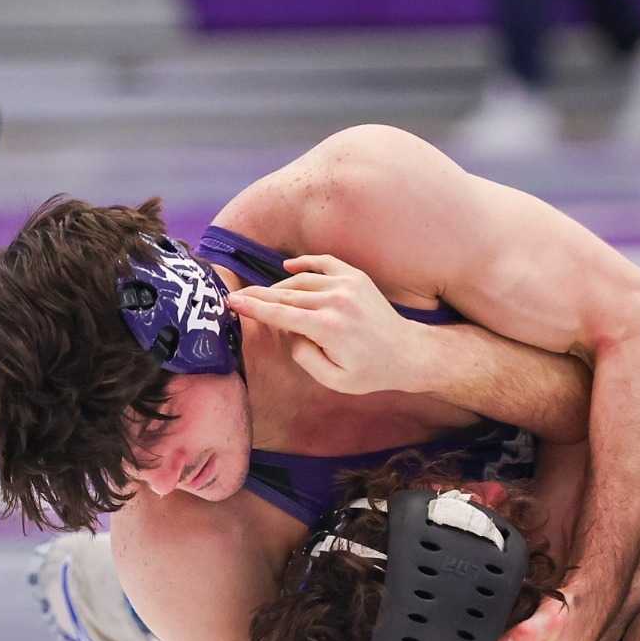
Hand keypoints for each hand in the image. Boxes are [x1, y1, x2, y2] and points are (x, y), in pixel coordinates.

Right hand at [225, 255, 430, 395]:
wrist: (408, 353)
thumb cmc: (371, 372)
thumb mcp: (333, 379)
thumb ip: (304, 355)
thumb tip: (291, 331)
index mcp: (326, 327)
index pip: (279, 313)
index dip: (252, 307)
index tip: (230, 301)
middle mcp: (335, 301)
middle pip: (284, 293)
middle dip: (258, 295)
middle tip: (236, 295)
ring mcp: (348, 285)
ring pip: (300, 279)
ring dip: (279, 285)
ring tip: (264, 295)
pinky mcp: (357, 278)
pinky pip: (324, 262)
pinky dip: (304, 262)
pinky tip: (288, 266)